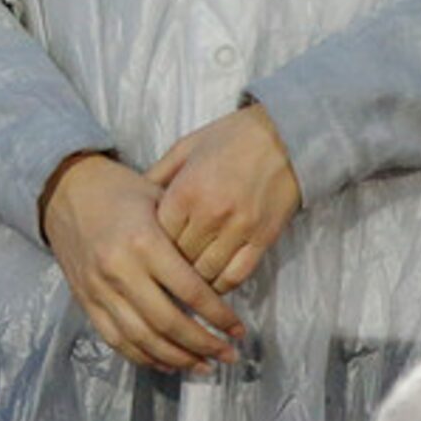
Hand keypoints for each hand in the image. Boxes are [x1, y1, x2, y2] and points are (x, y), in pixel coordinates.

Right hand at [39, 152, 242, 373]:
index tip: (238, 329)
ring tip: (204, 365)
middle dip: (203, 344)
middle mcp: (120, 270)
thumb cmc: (120, 190)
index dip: (218, 316)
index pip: (189, 290)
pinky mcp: (86, 302)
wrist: (65, 190)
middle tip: (228, 355)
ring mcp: (99, 290)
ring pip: (142, 339)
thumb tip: (222, 271)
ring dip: (177, 358)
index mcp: (144, 241)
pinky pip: (116, 340)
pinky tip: (168, 364)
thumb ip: (185, 236)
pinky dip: (143, 357)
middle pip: (167, 322)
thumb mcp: (159, 199)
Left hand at [148, 104, 302, 291]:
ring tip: (188, 279)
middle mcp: (210, 214)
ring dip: (195, 279)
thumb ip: (159, 174)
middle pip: (179, 259)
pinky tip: (214, 283)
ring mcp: (238, 229)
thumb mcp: (187, 146)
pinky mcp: (262, 239)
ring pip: (205, 273)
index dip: (153, 245)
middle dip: (171, 264)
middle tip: (166, 268)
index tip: (151, 248)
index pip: (158, 236)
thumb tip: (134, 199)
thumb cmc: (233, 136)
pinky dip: (221, 285)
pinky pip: (236, 276)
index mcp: (187, 190)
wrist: (286, 135)